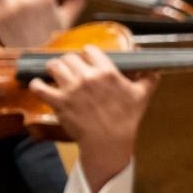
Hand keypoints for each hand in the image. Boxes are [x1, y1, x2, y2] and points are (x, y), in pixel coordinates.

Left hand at [28, 46, 156, 188]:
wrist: (109, 142)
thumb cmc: (126, 118)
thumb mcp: (143, 95)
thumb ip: (149, 77)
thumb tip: (156, 65)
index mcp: (107, 71)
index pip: (89, 50)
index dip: (86, 54)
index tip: (85, 61)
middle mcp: (87, 77)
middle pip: (69, 57)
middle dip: (69, 61)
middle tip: (69, 68)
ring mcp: (71, 89)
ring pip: (55, 66)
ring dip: (53, 68)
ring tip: (54, 73)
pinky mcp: (59, 103)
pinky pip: (41, 87)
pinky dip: (37, 84)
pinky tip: (38, 84)